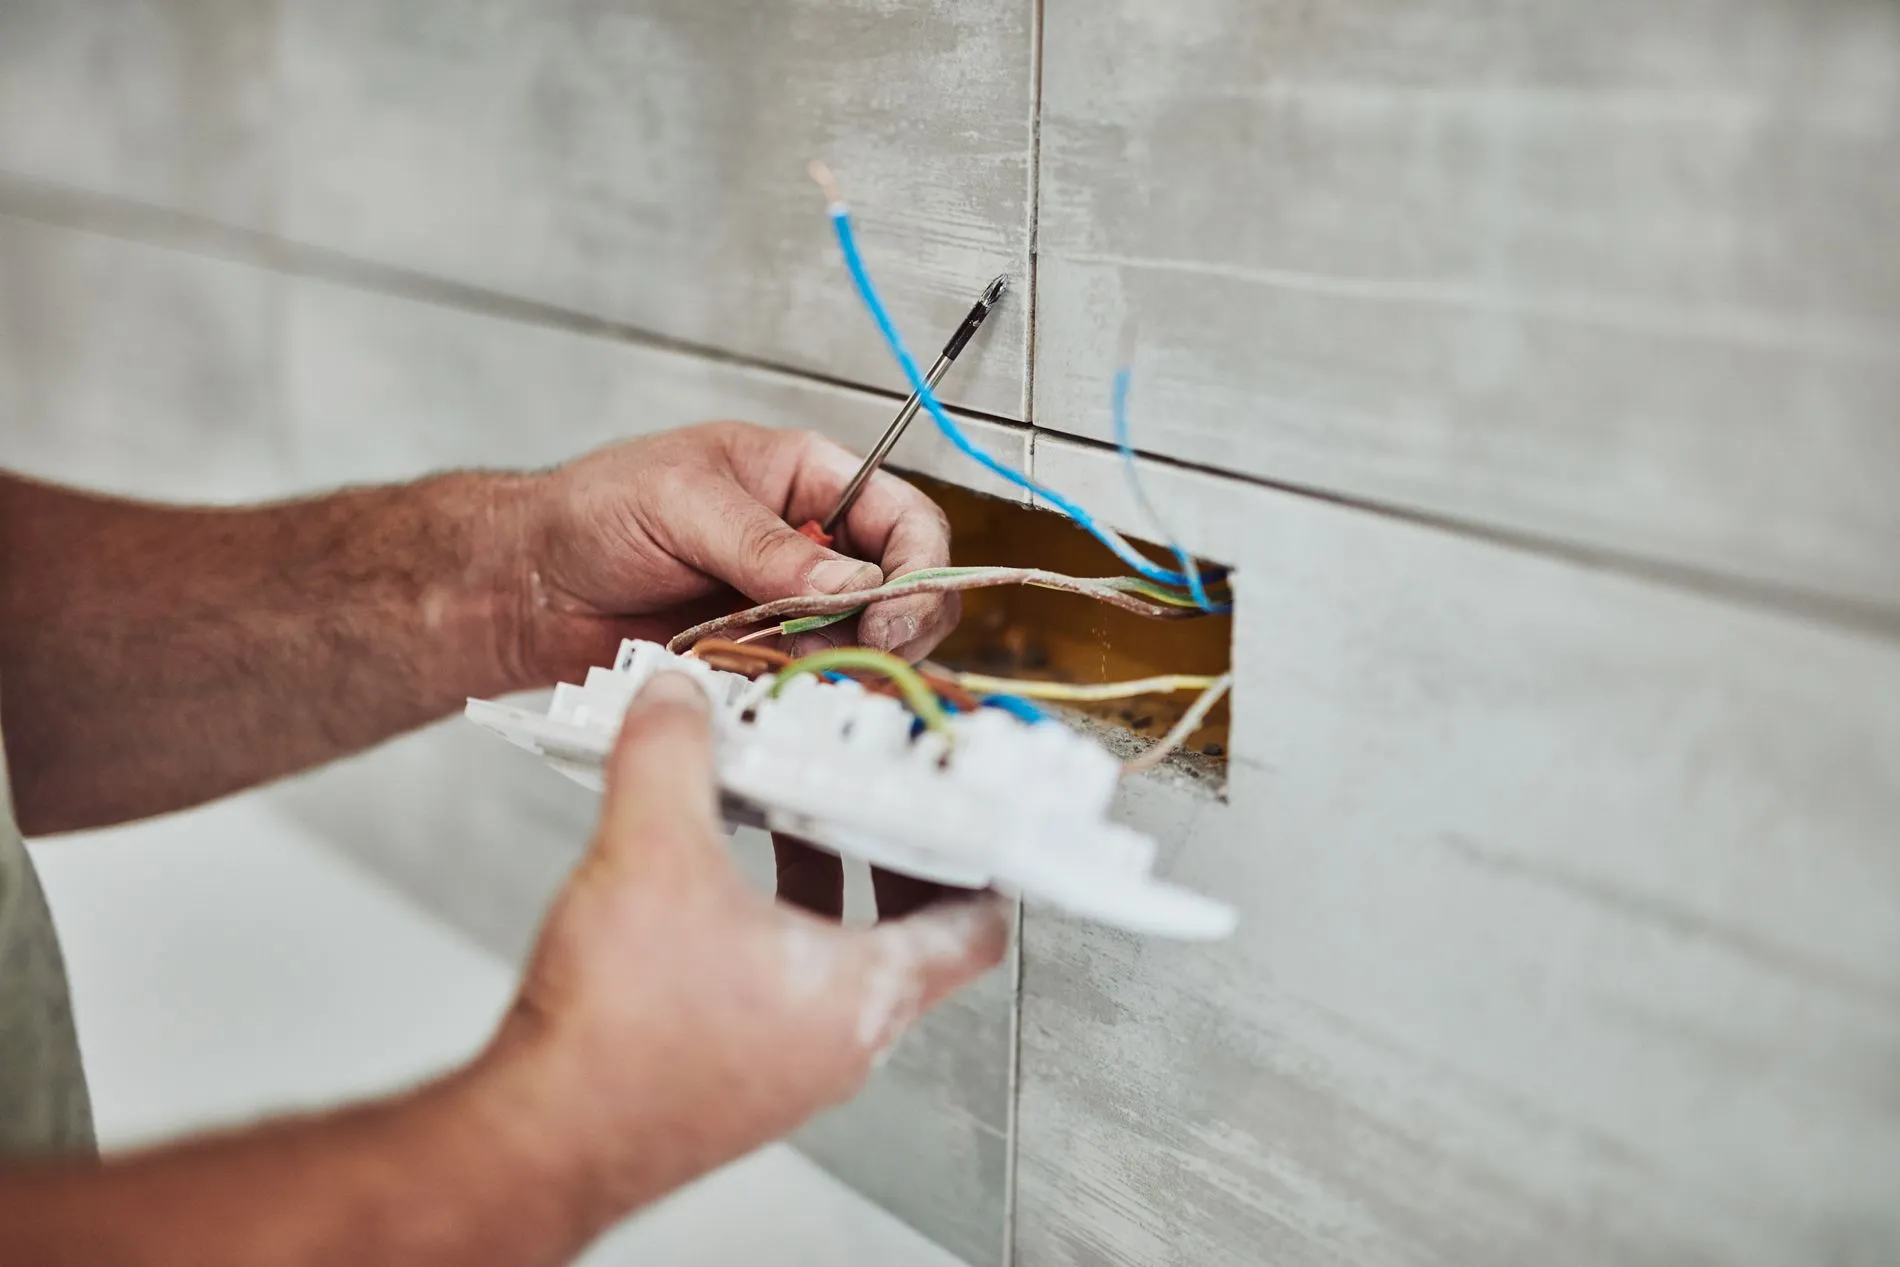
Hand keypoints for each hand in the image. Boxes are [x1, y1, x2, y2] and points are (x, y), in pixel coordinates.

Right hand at [481, 672, 1010, 1223]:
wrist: (536, 1140)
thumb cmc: (615, 1038)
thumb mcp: (652, 851)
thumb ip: (672, 756)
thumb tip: (680, 699)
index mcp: (862, 997)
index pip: (976, 929)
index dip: (986, 859)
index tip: (974, 810)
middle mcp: (840, 1044)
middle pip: (910, 936)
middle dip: (889, 852)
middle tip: (872, 791)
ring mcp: (786, 1069)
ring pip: (837, 961)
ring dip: (822, 885)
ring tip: (786, 816)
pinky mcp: (731, 1077)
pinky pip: (780, 989)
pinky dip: (769, 927)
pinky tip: (709, 886)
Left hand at [508, 422, 959, 682]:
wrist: (529, 585)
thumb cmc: (593, 512)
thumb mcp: (681, 503)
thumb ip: (766, 545)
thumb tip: (850, 582)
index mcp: (809, 479)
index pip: (907, 520)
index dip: (919, 568)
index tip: (890, 612)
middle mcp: (815, 545)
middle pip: (905, 593)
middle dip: (893, 628)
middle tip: (856, 653)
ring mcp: (793, 609)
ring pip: (865, 648)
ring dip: (840, 664)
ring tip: (784, 661)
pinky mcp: (764, 660)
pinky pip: (810, 684)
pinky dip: (798, 692)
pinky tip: (760, 683)